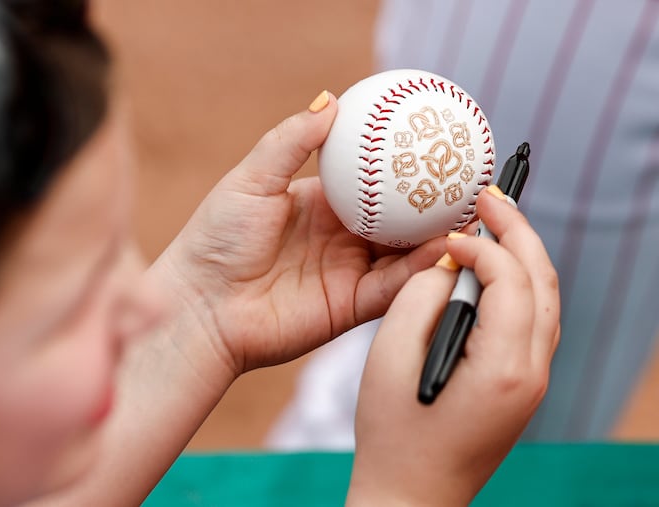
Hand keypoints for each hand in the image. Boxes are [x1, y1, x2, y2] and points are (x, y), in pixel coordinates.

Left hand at [153, 92, 444, 374]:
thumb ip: (292, 142)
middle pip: (400, 218)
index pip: (374, 182)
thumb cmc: (217, 240)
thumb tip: (331, 99)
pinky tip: (445, 250)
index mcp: (321, 205)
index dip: (404, 167)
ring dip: (439, 237)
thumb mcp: (252, 180)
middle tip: (470, 182)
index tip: (437, 145)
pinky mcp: (352, 307)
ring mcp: (350, 272)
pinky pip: (395, 287)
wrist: (201, 308)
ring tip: (473, 216)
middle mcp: (342, 238)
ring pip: (406, 253)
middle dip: (434, 204)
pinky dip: (421, 270)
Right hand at [347, 189, 560, 506]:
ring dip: (524, 254)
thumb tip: (449, 266)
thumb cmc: (393, 431)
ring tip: (495, 220)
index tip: (445, 237)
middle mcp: (531, 373)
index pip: (509, 279)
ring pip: (545, 299)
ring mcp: (533, 381)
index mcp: (502, 367)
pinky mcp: (523, 385)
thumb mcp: (389, 357)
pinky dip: (520, 284)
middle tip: (492, 194)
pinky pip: (534, 320)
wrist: (412, 493)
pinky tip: (494, 267)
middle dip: (519, 230)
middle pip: (542, 281)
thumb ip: (419, 297)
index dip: (480, 244)